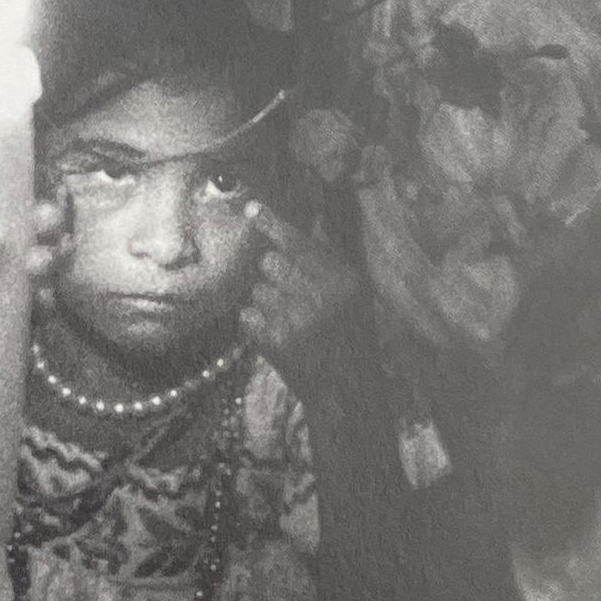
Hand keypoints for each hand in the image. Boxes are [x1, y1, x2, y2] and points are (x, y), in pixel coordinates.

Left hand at [0, 166, 61, 417]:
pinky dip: (44, 299)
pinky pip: (36, 300)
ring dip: (47, 256)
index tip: (31, 196)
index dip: (13, 180)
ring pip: (36, 255)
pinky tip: (40, 301)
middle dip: (40, 218)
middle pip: (21, 216)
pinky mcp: (6, 313)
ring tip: (41, 265)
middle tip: (49, 228)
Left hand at [238, 199, 365, 391]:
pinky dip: (256, 324)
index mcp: (342, 279)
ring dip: (265, 302)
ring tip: (290, 320)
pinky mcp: (275, 342)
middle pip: (268, 263)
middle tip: (292, 296)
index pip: (298, 242)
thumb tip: (312, 214)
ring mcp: (296, 320)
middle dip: (273, 275)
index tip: (252, 208)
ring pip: (255, 290)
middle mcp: (320, 296)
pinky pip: (246, 315)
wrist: (347, 391)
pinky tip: (278, 335)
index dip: (273, 224)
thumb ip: (329, 255)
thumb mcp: (354, 293)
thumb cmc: (350, 336)